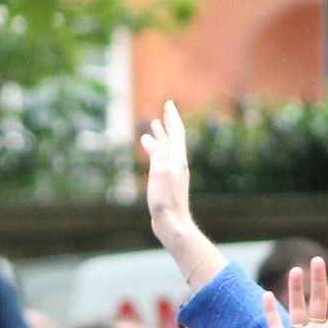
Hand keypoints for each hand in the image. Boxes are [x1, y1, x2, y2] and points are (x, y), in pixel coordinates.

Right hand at [139, 100, 223, 288]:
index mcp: (178, 159)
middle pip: (174, 139)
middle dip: (168, 124)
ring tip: (154, 128)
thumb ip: (156, 153)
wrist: (173, 223)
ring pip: (167, 149)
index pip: (177, 132)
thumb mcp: (159, 172)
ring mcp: (173, 174)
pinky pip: (162, 160)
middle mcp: (178, 164)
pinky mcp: (168, 183)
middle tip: (164, 111)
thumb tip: (150, 138)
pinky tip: (152, 154)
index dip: (172, 117)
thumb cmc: (166, 200)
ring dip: (161, 137)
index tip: (168, 104)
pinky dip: (157, 151)